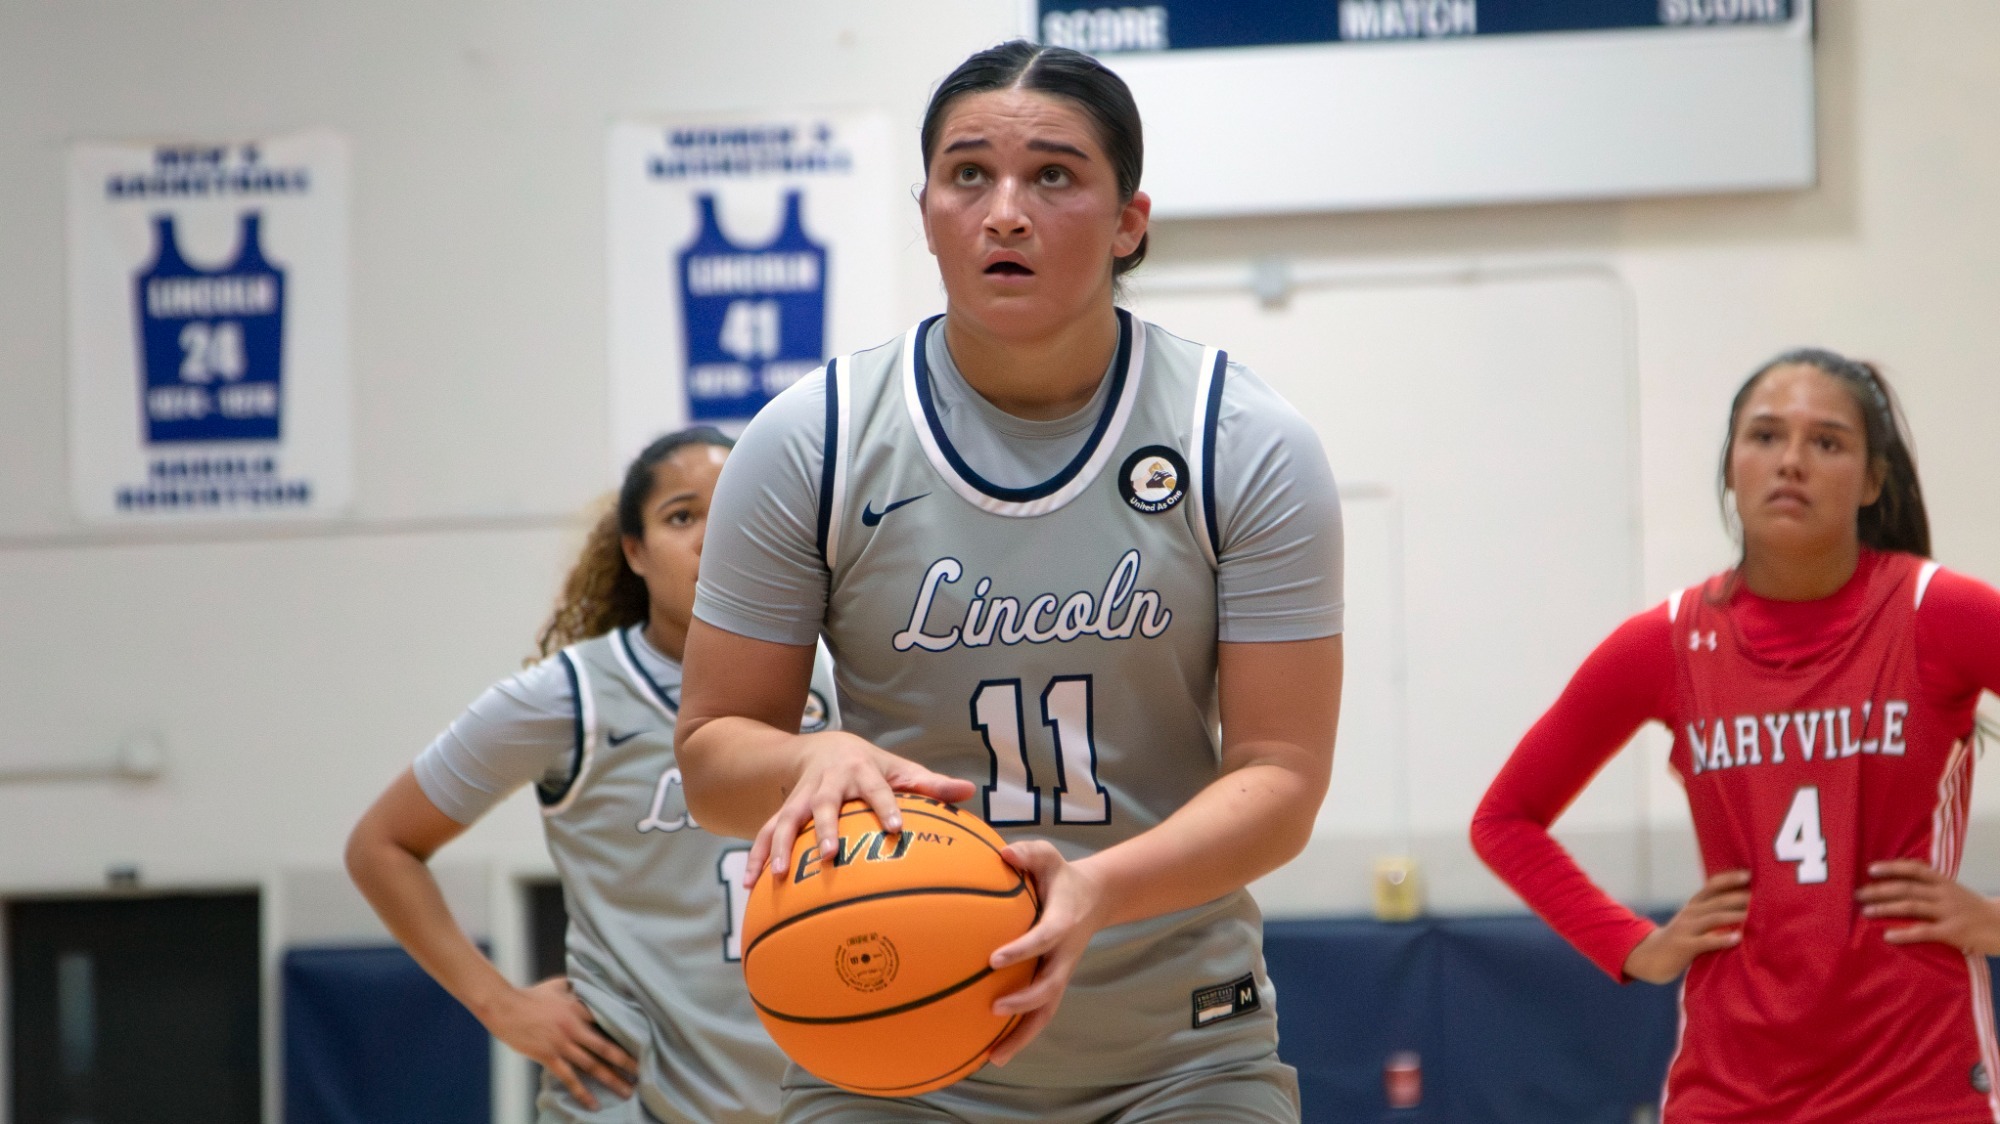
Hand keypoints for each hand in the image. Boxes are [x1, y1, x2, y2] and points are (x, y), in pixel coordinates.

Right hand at [480, 977, 636, 1109]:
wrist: (504, 1006)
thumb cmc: (531, 995)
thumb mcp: (558, 985)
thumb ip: (576, 985)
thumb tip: (590, 980)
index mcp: (579, 1008)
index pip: (609, 1021)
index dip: (626, 1033)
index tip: (643, 1042)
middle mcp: (574, 1027)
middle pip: (606, 1048)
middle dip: (627, 1062)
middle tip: (643, 1073)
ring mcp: (562, 1043)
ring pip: (592, 1065)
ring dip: (611, 1079)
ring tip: (627, 1091)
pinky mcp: (548, 1056)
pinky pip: (569, 1078)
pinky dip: (582, 1092)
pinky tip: (594, 1104)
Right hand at [744, 731, 975, 880]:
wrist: (824, 748)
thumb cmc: (871, 767)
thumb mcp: (899, 769)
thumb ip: (931, 785)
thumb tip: (969, 791)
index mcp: (862, 771)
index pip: (877, 788)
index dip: (885, 806)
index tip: (895, 829)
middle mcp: (828, 783)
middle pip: (824, 804)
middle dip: (825, 828)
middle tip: (830, 854)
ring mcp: (802, 797)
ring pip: (787, 819)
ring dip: (780, 846)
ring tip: (776, 875)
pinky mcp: (784, 810)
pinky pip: (766, 833)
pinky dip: (757, 857)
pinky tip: (751, 885)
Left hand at [984, 841, 1109, 1065]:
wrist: (1095, 899)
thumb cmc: (1061, 876)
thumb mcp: (1048, 857)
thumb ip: (1028, 853)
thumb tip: (1004, 854)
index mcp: (1062, 924)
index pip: (1042, 940)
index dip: (1021, 950)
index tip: (994, 959)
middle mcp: (1063, 956)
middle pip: (1049, 988)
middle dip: (1023, 1001)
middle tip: (994, 1008)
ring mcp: (1059, 974)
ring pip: (1045, 1012)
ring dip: (1022, 1036)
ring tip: (993, 1058)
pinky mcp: (1053, 984)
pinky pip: (1038, 1015)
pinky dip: (1019, 1036)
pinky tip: (991, 1053)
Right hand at [1622, 869, 1749, 983]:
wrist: (1649, 956)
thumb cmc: (1679, 940)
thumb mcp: (1692, 922)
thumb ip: (1710, 914)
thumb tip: (1742, 910)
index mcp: (1693, 905)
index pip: (1712, 885)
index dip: (1730, 879)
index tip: (1749, 874)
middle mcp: (1689, 913)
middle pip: (1718, 901)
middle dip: (1740, 897)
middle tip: (1763, 897)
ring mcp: (1685, 928)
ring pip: (1714, 918)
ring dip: (1736, 916)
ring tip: (1755, 916)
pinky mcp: (1683, 946)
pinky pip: (1706, 941)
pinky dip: (1722, 939)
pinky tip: (1737, 939)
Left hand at [1857, 860, 1999, 953]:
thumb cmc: (1974, 910)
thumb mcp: (1955, 893)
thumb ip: (1933, 888)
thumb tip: (1901, 886)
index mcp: (1945, 882)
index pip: (1915, 869)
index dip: (1892, 867)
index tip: (1870, 869)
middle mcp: (1945, 894)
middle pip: (1906, 888)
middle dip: (1879, 890)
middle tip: (1857, 894)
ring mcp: (1949, 912)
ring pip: (1911, 906)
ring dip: (1885, 908)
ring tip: (1865, 911)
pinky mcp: (1953, 932)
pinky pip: (1924, 931)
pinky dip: (1903, 933)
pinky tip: (1887, 935)